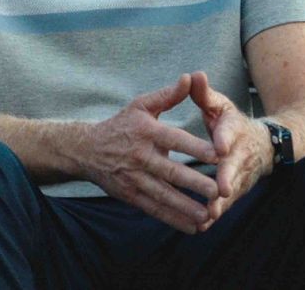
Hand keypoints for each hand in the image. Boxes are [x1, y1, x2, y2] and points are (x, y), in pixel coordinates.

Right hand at [83, 74, 220, 233]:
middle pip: (170, 171)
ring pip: (163, 194)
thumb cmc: (121, 125)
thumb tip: (190, 77)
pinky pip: (154, 209)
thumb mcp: (141, 106)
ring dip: (185, 206)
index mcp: (145, 131)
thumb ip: (168, 95)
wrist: (86, 149)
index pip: (174, 139)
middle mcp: (139, 156)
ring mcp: (133, 178)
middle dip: (194, 182)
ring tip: (208, 214)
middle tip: (217, 191)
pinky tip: (192, 226)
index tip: (218, 155)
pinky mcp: (130, 195)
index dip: (195, 147)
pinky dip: (172, 219)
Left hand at [188, 71, 271, 231]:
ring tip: (210, 213)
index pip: (231, 133)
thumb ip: (205, 94)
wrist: (264, 146)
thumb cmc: (232, 124)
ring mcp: (241, 175)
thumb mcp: (220, 106)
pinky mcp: (236, 190)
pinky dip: (217, 213)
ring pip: (232, 190)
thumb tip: (194, 74)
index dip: (225, 139)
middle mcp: (240, 155)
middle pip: (235, 167)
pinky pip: (226, 203)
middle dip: (228, 178)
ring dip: (222, 203)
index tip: (220, 147)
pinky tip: (202, 225)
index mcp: (234, 131)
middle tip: (222, 189)